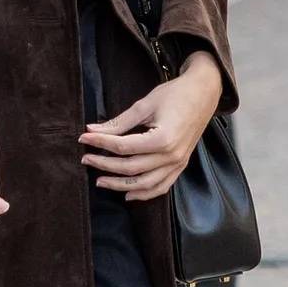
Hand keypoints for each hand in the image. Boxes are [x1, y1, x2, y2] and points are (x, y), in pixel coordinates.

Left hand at [80, 51, 222, 200]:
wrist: (203, 92)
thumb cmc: (175, 94)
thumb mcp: (144, 105)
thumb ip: (119, 122)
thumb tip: (92, 129)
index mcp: (162, 139)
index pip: (122, 147)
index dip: (100, 143)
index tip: (84, 138)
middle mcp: (171, 156)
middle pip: (130, 168)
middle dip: (104, 164)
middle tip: (85, 159)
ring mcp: (177, 163)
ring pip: (144, 184)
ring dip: (119, 184)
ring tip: (100, 180)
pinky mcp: (181, 165)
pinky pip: (161, 186)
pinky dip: (144, 193)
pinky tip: (128, 194)